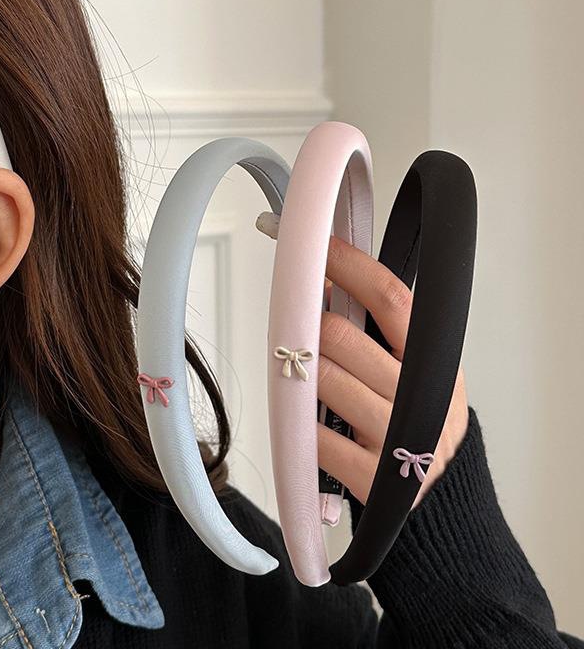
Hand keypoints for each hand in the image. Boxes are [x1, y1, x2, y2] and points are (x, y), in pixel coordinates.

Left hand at [317, 235, 468, 506]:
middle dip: (310, 327)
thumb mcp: (412, 368)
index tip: (316, 246)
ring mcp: (399, 438)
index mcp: (432, 358)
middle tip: (300, 332)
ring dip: (302, 373)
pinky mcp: (374, 477)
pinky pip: (314, 435)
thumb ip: (377, 330)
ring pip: (322, 380)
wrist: (440, 494)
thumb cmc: (412, 415)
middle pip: (342, 336)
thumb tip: (323, 284)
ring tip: (305, 378)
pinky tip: (312, 424)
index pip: (390, 297)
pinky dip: (304, 424)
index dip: (349, 266)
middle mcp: (421, 394)